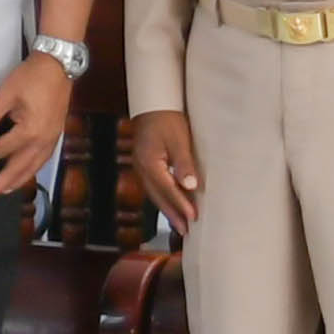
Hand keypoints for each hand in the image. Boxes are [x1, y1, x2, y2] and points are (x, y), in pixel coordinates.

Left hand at [0, 52, 73, 197]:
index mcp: (29, 130)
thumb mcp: (5, 95)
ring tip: (5, 190)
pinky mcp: (56, 134)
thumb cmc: (33, 77)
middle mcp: (43, 139)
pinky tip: (26, 172)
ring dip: (18, 180)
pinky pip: (43, 159)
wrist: (58, 65)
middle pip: (20, 167)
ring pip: (34, 167)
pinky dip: (32, 169)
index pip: (2, 150)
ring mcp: (52, 138)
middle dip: (3, 182)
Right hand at [130, 107, 202, 223]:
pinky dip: (163, 198)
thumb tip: (191, 187)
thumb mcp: (179, 139)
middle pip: (158, 196)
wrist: (152, 102)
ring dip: (167, 209)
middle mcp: (141, 168)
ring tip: (179, 224)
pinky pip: (153, 187)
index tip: (193, 218)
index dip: (181, 204)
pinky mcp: (144, 164)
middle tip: (185, 231)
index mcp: (149, 163)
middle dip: (172, 214)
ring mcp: (140, 167)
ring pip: (154, 194)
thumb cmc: (167, 118)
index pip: (167, 189)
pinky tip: (170, 204)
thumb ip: (184, 163)